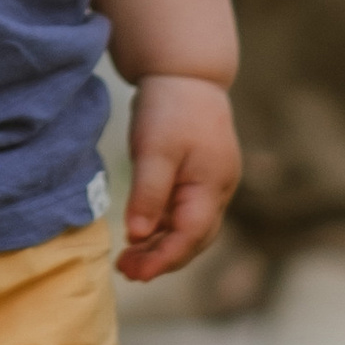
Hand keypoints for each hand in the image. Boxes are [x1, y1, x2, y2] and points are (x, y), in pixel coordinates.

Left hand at [118, 73, 241, 283]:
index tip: (133, 273)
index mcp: (212, 187)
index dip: (162, 260)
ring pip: (189, 227)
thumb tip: (139, 237)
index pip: (190, 238)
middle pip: (193, 239)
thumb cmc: (171, 107)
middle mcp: (218, 190)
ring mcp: (212, 183)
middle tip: (125, 270)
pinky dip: (164, 225)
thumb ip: (148, 194)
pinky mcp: (200, 175)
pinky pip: (184, 211)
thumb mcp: (154, 150)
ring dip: (161, 245)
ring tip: (129, 258)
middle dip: (161, 259)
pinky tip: (142, 230)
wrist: (185, 70)